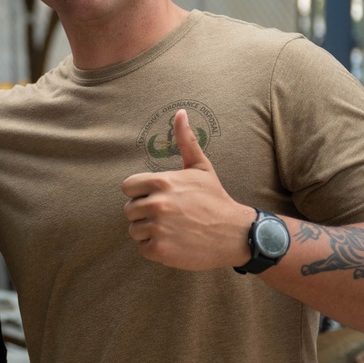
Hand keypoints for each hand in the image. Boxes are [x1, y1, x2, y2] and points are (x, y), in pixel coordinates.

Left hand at [121, 108, 254, 269]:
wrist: (235, 234)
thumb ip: (185, 141)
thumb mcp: (201, 167)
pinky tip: (173, 242)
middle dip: (144, 213)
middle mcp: (157, 204)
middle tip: (167, 216)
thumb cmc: (215, 199)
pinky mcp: (160, 250)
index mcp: (162, 182)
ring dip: (148, 231)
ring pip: (134, 230)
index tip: (156, 197)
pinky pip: (142, 248)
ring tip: (172, 229)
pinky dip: (154, 248)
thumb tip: (180, 112)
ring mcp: (158, 228)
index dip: (140, 193)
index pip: (127, 187)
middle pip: (129, 210)